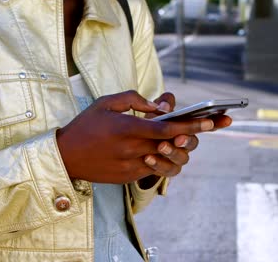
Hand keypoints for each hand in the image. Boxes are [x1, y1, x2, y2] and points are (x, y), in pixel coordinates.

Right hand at [56, 90, 214, 183]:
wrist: (65, 157)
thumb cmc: (86, 125)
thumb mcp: (107, 102)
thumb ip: (136, 99)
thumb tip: (162, 106)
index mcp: (127, 129)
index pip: (167, 129)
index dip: (192, 126)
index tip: (211, 121)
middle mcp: (132, 150)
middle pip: (173, 145)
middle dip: (192, 137)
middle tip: (204, 126)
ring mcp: (131, 167)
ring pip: (167, 160)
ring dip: (177, 149)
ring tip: (179, 138)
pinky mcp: (129, 177)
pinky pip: (154, 168)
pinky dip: (161, 157)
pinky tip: (159, 147)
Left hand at [141, 93, 231, 181]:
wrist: (133, 147)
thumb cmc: (147, 125)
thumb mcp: (154, 111)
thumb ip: (162, 104)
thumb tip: (165, 107)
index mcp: (186, 126)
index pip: (206, 124)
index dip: (218, 121)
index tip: (227, 119)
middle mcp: (186, 143)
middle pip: (193, 142)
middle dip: (188, 139)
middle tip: (179, 138)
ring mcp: (178, 157)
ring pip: (182, 158)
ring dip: (173, 152)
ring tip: (160, 146)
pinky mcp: (167, 169)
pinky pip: (168, 170)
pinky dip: (159, 164)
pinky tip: (148, 158)